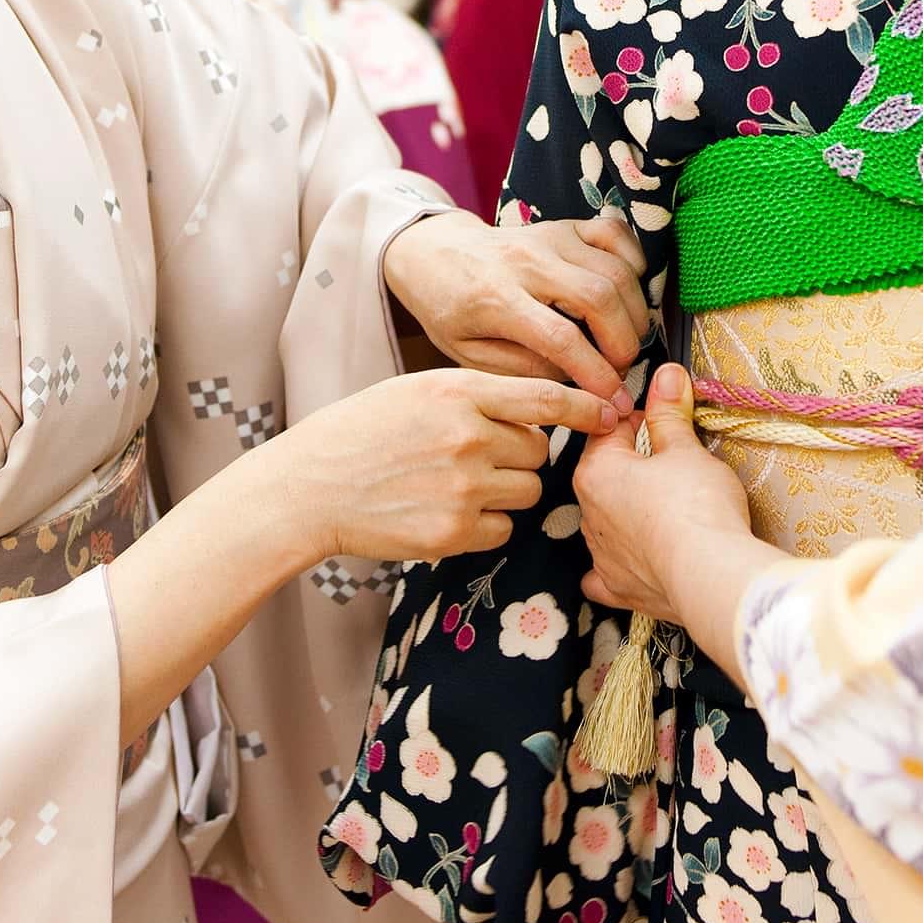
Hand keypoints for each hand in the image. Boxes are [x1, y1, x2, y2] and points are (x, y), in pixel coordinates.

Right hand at [284, 369, 611, 563]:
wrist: (312, 487)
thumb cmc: (360, 432)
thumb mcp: (415, 389)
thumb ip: (474, 394)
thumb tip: (535, 405)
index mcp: (457, 390)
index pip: (544, 395)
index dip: (584, 406)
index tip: (610, 412)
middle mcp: (467, 435)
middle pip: (539, 449)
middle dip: (523, 454)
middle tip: (480, 456)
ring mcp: (463, 487)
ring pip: (527, 490)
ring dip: (506, 489)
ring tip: (456, 483)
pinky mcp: (455, 532)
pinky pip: (503, 528)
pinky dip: (485, 524)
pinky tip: (445, 510)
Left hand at [382, 210, 649, 404]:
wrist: (435, 253)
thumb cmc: (449, 308)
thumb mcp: (466, 353)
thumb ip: (520, 368)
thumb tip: (574, 378)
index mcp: (495, 298)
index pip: (560, 337)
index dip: (596, 372)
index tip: (613, 399)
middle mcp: (526, 261)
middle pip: (598, 297)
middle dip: (623, 342)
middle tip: (621, 368)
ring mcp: (549, 237)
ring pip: (614, 269)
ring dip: (634, 311)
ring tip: (625, 340)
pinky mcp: (565, 225)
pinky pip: (615, 235)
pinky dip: (634, 263)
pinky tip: (626, 293)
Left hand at [574, 363, 764, 625]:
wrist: (712, 576)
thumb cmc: (696, 506)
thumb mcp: (685, 449)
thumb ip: (670, 412)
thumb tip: (666, 374)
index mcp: (595, 471)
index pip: (609, 429)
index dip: (639, 417)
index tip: (664, 415)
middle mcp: (588, 513)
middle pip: (608, 475)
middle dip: (636, 464)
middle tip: (676, 461)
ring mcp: (601, 555)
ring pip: (606, 522)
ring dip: (629, 512)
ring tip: (670, 508)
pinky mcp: (620, 589)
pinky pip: (607, 574)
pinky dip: (619, 566)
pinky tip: (634, 560)